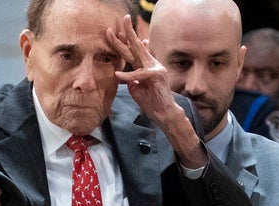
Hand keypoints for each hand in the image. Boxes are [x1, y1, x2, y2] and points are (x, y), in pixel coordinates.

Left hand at [105, 14, 207, 167]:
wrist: (163, 113)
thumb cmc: (151, 102)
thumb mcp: (137, 89)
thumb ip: (132, 79)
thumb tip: (125, 72)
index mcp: (145, 66)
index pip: (134, 52)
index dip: (124, 42)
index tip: (115, 32)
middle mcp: (151, 64)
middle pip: (136, 46)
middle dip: (127, 32)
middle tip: (122, 19)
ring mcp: (156, 68)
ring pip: (138, 52)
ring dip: (124, 43)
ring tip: (114, 33)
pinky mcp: (157, 75)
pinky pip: (139, 73)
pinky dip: (128, 74)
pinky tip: (118, 74)